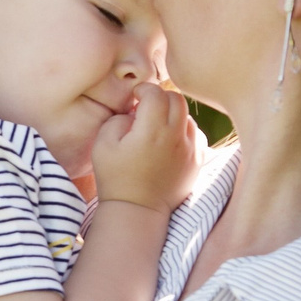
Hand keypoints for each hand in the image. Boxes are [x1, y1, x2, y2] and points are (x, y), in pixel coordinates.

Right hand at [91, 82, 204, 212]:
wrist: (138, 210)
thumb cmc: (116, 178)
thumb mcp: (103, 145)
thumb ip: (118, 119)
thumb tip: (135, 112)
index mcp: (151, 131)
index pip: (156, 93)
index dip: (143, 89)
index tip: (135, 97)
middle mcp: (175, 137)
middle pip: (177, 99)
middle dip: (161, 97)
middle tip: (147, 107)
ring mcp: (190, 150)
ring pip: (188, 116)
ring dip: (172, 114)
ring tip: (157, 127)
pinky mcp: (197, 161)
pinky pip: (196, 135)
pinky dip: (184, 132)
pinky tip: (169, 141)